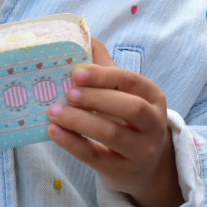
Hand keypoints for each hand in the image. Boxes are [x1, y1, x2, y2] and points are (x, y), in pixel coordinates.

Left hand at [48, 39, 181, 206]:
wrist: (144, 166)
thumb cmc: (127, 120)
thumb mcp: (124, 93)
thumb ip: (106, 67)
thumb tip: (82, 34)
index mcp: (154, 97)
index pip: (133, 82)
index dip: (105, 76)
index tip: (76, 72)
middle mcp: (153, 124)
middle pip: (131, 108)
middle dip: (97, 98)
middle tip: (67, 92)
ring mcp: (140, 151)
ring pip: (112, 134)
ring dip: (79, 121)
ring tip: (53, 111)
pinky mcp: (121, 171)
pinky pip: (95, 157)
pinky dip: (72, 143)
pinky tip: (53, 131)